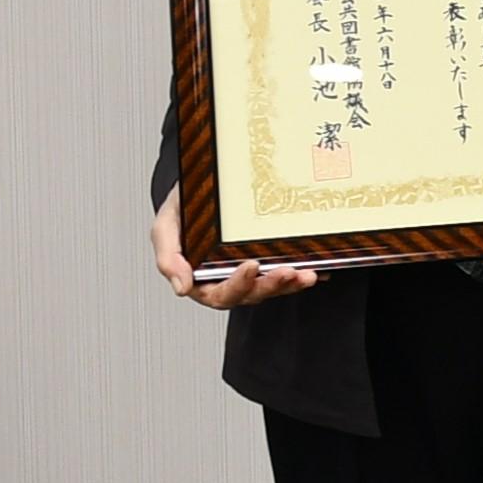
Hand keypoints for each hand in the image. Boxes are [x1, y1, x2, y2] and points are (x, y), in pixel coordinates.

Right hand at [152, 189, 319, 309]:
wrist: (197, 188)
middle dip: (271, 285)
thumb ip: (168, 258)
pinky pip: (285, 273)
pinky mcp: (266, 261)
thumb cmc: (179, 211)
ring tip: (307, 273)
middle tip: (288, 271)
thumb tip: (182, 288)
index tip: (251, 266)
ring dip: (291, 283)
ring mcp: (249, 272)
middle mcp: (227, 280)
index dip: (237, 284)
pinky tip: (317, 269)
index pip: (220, 293)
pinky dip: (301, 273)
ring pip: (271, 286)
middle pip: (251, 293)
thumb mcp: (165, 229)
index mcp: (201, 280)